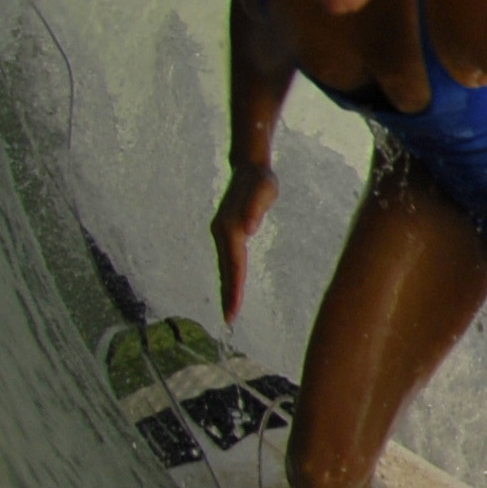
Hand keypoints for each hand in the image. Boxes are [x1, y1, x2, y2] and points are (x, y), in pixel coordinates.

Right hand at [212, 163, 276, 321]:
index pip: (234, 264)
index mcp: (231, 227)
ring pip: (225, 266)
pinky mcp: (228, 233)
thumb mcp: (264, 189)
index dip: (233, 287)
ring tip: (229, 310)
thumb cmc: (261, 179)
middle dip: (228, 294)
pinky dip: (229, 276)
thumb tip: (248, 229)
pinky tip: (232, 288)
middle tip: (229, 319)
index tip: (233, 308)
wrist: (250, 168)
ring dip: (227, 288)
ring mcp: (222, 233)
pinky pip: (229, 260)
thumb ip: (255, 207)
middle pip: (226, 269)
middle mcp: (222, 233)